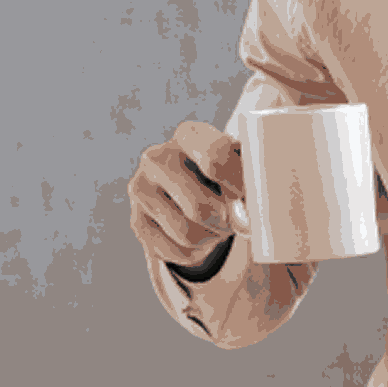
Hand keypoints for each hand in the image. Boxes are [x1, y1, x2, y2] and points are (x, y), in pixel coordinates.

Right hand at [128, 120, 248, 266]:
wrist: (192, 192)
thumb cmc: (226, 177)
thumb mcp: (241, 167)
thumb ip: (251, 183)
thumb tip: (246, 221)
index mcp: (188, 135)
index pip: (216, 158)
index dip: (238, 186)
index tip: (246, 196)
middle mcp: (157, 157)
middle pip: (200, 208)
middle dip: (224, 223)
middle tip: (233, 220)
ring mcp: (140, 189)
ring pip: (187, 234)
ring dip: (211, 238)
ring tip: (218, 226)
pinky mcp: (136, 221)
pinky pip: (175, 252)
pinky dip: (196, 252)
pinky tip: (199, 236)